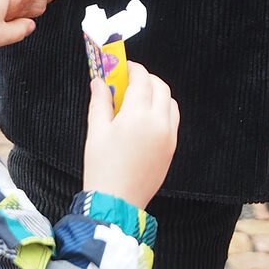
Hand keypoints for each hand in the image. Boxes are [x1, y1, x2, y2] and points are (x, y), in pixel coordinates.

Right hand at [81, 62, 178, 209]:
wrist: (116, 202)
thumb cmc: (103, 168)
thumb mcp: (96, 132)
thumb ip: (100, 102)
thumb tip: (100, 82)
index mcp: (138, 115)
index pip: (142, 80)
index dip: (133, 69)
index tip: (124, 67)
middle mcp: (159, 123)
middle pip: (160, 87)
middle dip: (147, 79)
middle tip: (130, 80)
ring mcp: (168, 136)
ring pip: (170, 103)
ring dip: (158, 93)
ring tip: (139, 99)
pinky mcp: (171, 149)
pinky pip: (172, 120)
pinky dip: (163, 110)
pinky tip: (146, 118)